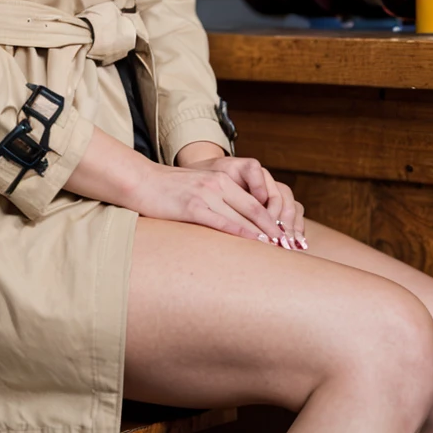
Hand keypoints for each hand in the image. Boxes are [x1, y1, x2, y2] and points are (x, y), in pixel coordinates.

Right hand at [126, 158, 287, 244]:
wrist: (140, 182)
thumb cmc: (167, 190)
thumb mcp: (198, 189)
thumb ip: (218, 202)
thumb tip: (236, 226)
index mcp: (222, 179)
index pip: (257, 203)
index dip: (274, 222)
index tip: (288, 239)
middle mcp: (218, 184)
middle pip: (256, 210)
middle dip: (276, 231)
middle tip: (292, 250)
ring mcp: (206, 195)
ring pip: (243, 217)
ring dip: (264, 237)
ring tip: (280, 253)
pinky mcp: (192, 207)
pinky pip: (221, 222)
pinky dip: (241, 234)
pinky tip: (253, 245)